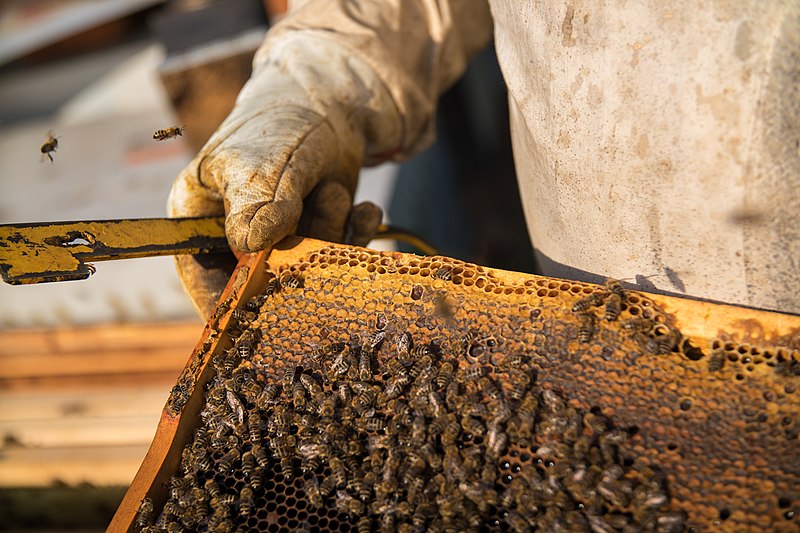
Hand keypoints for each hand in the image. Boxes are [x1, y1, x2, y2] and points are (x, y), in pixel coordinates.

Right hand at [167, 51, 382, 316]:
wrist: (333, 102)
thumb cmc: (279, 126)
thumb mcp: (259, 165)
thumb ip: (255, 205)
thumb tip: (252, 246)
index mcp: (199, 218)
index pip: (201, 276)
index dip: (227, 304)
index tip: (257, 323)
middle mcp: (236, 235)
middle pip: (259, 280)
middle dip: (295, 262)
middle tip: (315, 233)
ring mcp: (281, 237)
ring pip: (305, 269)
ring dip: (329, 234)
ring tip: (333, 191)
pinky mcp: (320, 234)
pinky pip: (338, 256)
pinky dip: (355, 236)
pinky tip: (365, 208)